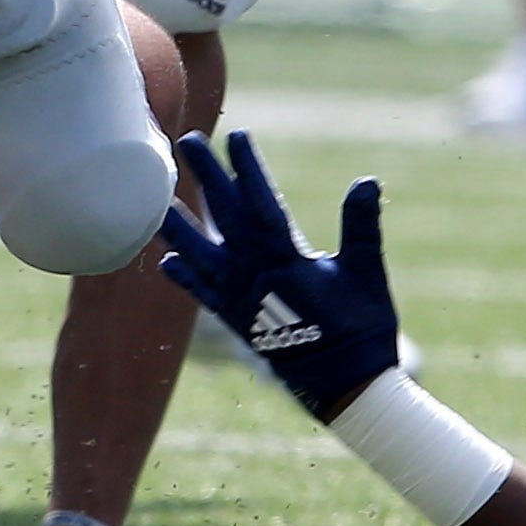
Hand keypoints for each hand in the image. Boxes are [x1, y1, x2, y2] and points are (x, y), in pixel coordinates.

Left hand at [156, 131, 403, 425]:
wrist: (345, 388)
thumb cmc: (363, 329)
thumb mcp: (367, 274)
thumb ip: (362, 227)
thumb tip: (367, 181)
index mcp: (288, 259)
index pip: (262, 203)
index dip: (248, 168)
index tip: (237, 136)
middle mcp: (256, 275)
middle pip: (225, 215)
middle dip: (208, 176)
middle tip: (190, 139)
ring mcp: (240, 300)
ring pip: (200, 252)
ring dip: (180, 222)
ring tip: (158, 197)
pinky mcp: (236, 323)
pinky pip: (202, 295)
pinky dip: (185, 277)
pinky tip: (167, 262)